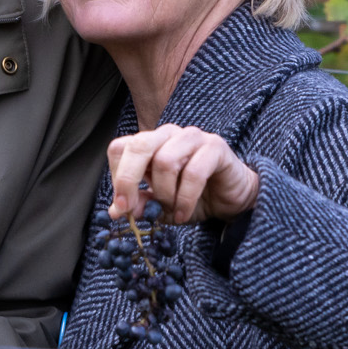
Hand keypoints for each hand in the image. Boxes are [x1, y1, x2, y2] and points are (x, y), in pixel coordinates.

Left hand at [107, 124, 259, 224]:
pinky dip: (185, 199)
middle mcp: (168, 134)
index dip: (117, 177)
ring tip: (172, 210)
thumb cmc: (194, 197)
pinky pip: (193, 173)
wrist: (231, 199)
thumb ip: (141, 204)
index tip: (121, 206)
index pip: (119, 148)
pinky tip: (184, 213)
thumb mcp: (161, 206)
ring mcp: (192, 137)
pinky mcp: (215, 147)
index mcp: (150, 143)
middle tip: (129, 210)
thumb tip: (116, 211)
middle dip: (128, 180)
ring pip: (165, 161)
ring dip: (165, 194)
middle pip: (138, 146)